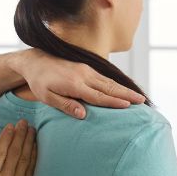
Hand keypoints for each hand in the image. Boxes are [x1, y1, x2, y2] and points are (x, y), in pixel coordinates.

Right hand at [0, 120, 36, 175]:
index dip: (7, 137)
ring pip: (26, 159)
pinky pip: (32, 171)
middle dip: (20, 135)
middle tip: (25, 122)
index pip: (0, 152)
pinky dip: (35, 158)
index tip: (11, 126)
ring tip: (32, 131)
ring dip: (29, 143)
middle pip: (15, 152)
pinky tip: (36, 148)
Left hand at [15, 49, 145, 118]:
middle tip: (142, 101)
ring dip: (124, 89)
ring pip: (108, 81)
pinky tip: (122, 89)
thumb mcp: (47, 97)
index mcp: (74, 84)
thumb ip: (65, 105)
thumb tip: (83, 114)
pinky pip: (103, 77)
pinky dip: (115, 84)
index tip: (128, 106)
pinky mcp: (85, 67)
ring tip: (137, 96)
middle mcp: (83, 75)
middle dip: (126, 94)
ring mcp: (86, 70)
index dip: (113, 102)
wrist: (34, 61)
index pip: (98, 96)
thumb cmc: (39, 82)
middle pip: (109, 87)